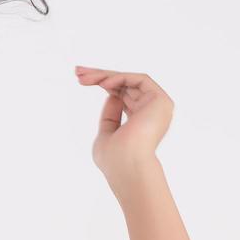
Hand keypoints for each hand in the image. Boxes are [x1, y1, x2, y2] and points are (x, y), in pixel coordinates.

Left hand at [75, 66, 173, 182]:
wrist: (127, 167)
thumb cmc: (115, 160)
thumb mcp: (106, 135)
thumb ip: (110, 116)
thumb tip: (112, 95)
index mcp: (140, 122)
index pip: (122, 96)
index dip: (103, 84)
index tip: (81, 79)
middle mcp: (152, 112)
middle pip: (125, 86)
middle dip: (100, 76)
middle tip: (78, 71)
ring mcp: (158, 106)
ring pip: (130, 80)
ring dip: (105, 76)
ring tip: (84, 77)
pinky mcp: (161, 100)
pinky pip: (140, 79)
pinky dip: (120, 78)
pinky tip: (103, 83)